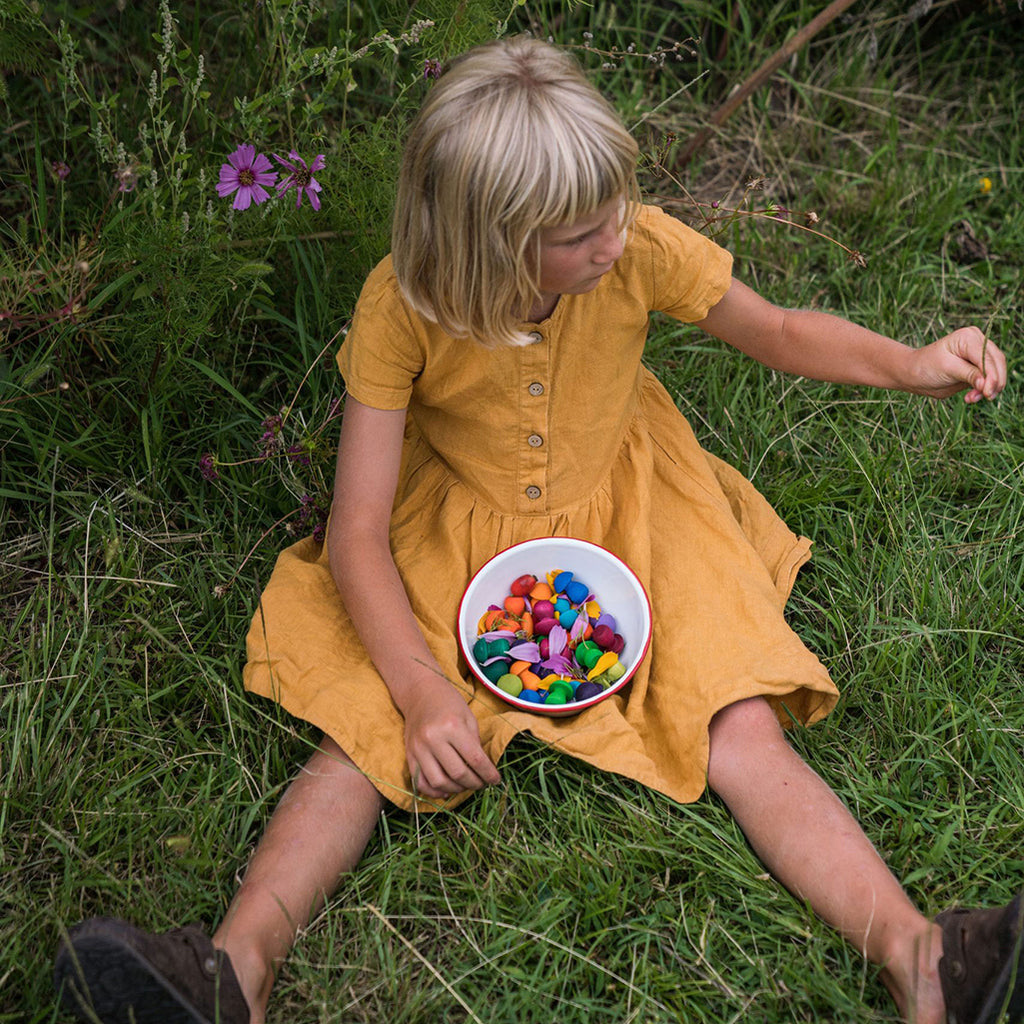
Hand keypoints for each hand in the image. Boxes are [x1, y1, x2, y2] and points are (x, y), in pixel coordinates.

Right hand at [401, 680, 501, 799]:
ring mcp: (419, 748)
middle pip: (458, 773)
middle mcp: (433, 739)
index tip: (496, 780)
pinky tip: (447, 790)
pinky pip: (420, 782)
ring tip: (466, 785)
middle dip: (475, 783)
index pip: (474, 759)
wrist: (420, 693)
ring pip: (439, 782)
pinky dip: (434, 791)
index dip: (488, 774)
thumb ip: (475, 743)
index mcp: (452, 726)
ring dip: (457, 789)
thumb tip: (482, 769)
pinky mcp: (409, 755)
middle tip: (482, 783)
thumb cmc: (449, 703)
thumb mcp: (468, 717)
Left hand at [911, 326, 1006, 401]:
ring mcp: (979, 354)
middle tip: (986, 397)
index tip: (987, 392)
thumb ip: (969, 374)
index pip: (987, 357)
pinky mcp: (977, 367)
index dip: (991, 375)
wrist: (914, 374)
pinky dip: (985, 389)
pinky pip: (989, 379)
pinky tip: (971, 397)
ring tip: (972, 398)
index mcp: (968, 337)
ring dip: (990, 388)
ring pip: (996, 371)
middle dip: (994, 382)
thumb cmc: (926, 367)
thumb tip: (987, 383)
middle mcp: (977, 342)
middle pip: (997, 363)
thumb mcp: (947, 369)